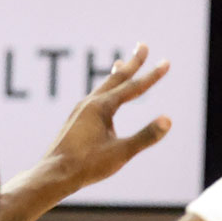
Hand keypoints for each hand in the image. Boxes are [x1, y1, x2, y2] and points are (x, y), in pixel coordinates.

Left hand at [45, 43, 171, 186]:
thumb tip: (168, 120)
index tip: (166, 62)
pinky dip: (105, 91)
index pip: (133, 88)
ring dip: (116, 75)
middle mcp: (89, 103)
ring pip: (103, 87)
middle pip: (116, 79)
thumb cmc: (87, 165)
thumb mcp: (120, 153)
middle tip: (143, 46)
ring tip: (121, 64)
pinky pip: (95, 99)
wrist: (54, 175)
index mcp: (101, 107)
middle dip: (132, 63)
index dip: (152, 75)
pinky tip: (104, 100)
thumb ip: (145, 136)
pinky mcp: (75, 121)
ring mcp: (80, 111)